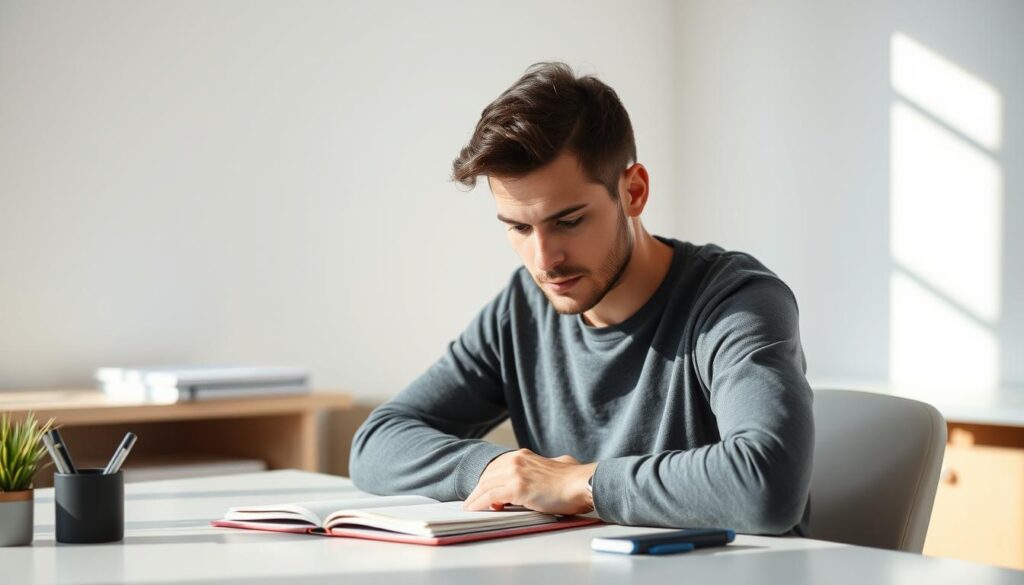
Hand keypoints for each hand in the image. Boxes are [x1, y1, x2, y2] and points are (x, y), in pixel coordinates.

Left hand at [463, 448, 595, 514]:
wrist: (582, 484)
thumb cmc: (574, 480)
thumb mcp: (555, 465)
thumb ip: (544, 468)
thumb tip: (549, 471)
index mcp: (523, 455)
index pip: (496, 467)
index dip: (487, 480)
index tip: (481, 489)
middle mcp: (516, 460)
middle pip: (487, 475)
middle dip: (478, 489)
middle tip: (472, 501)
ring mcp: (515, 472)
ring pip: (485, 486)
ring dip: (475, 498)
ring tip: (470, 507)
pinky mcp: (517, 487)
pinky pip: (490, 496)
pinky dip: (479, 503)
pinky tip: (474, 509)